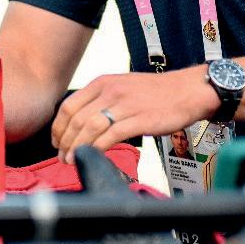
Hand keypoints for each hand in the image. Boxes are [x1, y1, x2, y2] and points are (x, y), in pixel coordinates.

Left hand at [51, 68, 219, 162]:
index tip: (56, 141)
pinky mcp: (139, 120)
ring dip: (77, 147)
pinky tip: (93, 156)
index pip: (68, 106)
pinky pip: (110, 135)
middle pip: (75, 119)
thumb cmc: (155, 93)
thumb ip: (101, 101)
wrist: (188, 91)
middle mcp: (109, 92)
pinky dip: (97, 148)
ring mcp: (124, 105)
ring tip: (72, 160)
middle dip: (64, 141)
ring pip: (89, 128)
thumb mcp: (121, 87)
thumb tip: (81, 122)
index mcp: (102, 83)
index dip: (58, 127)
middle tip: (62, 156)